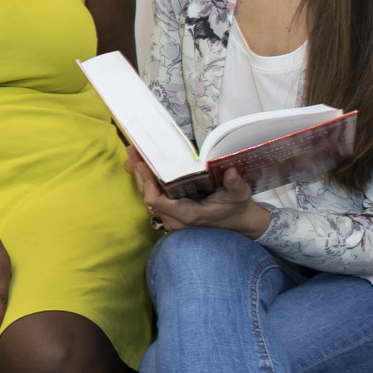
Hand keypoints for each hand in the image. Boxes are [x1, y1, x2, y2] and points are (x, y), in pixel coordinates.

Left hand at [126, 149, 272, 238]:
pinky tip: (142, 165)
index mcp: (188, 214)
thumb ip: (235, 185)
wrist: (237, 222)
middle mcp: (175, 219)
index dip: (147, 182)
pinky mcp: (170, 214)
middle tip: (133, 150)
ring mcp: (171, 219)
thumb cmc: (236, 207)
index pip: (156, 201)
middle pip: (147, 196)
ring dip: (141, 176)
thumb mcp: (239, 195)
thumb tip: (230, 173)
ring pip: (147, 197)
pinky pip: (153, 199)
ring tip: (134, 153)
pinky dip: (147, 182)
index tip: (143, 164)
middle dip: (139, 172)